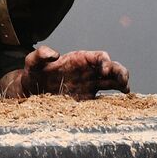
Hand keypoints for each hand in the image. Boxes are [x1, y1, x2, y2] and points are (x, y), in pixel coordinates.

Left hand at [0, 45, 129, 99]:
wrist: (31, 91)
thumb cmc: (33, 73)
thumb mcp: (32, 61)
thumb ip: (40, 54)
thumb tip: (54, 54)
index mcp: (79, 59)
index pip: (99, 57)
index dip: (105, 62)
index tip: (104, 71)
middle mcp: (88, 71)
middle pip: (111, 68)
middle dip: (120, 72)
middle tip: (123, 82)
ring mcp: (89, 85)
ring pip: (112, 81)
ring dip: (121, 84)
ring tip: (126, 91)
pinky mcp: (87, 98)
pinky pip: (104, 98)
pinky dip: (114, 99)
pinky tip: (120, 103)